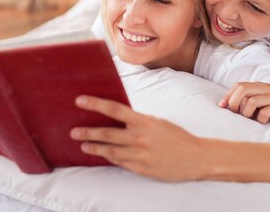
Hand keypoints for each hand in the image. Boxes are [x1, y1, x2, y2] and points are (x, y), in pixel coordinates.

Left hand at [70, 95, 205, 181]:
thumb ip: (138, 121)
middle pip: (107, 133)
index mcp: (144, 122)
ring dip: (94, 148)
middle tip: (73, 132)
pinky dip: (110, 158)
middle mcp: (140, 138)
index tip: (80, 100)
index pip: (115, 110)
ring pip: (110, 150)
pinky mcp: (141, 169)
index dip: (96, 104)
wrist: (196, 157)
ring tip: (83, 145)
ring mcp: (140, 155)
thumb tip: (118, 116)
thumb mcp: (157, 122)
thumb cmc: (176, 136)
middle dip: (88, 132)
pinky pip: (120, 162)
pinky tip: (102, 155)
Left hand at [218, 82, 269, 123]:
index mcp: (261, 86)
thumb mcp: (268, 96)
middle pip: (242, 90)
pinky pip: (265, 112)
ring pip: (251, 102)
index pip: (238, 86)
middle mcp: (266, 89)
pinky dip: (260, 118)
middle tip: (236, 113)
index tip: (222, 106)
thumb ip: (254, 98)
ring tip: (251, 118)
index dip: (228, 96)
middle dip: (234, 103)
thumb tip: (234, 107)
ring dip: (246, 112)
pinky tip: (264, 121)